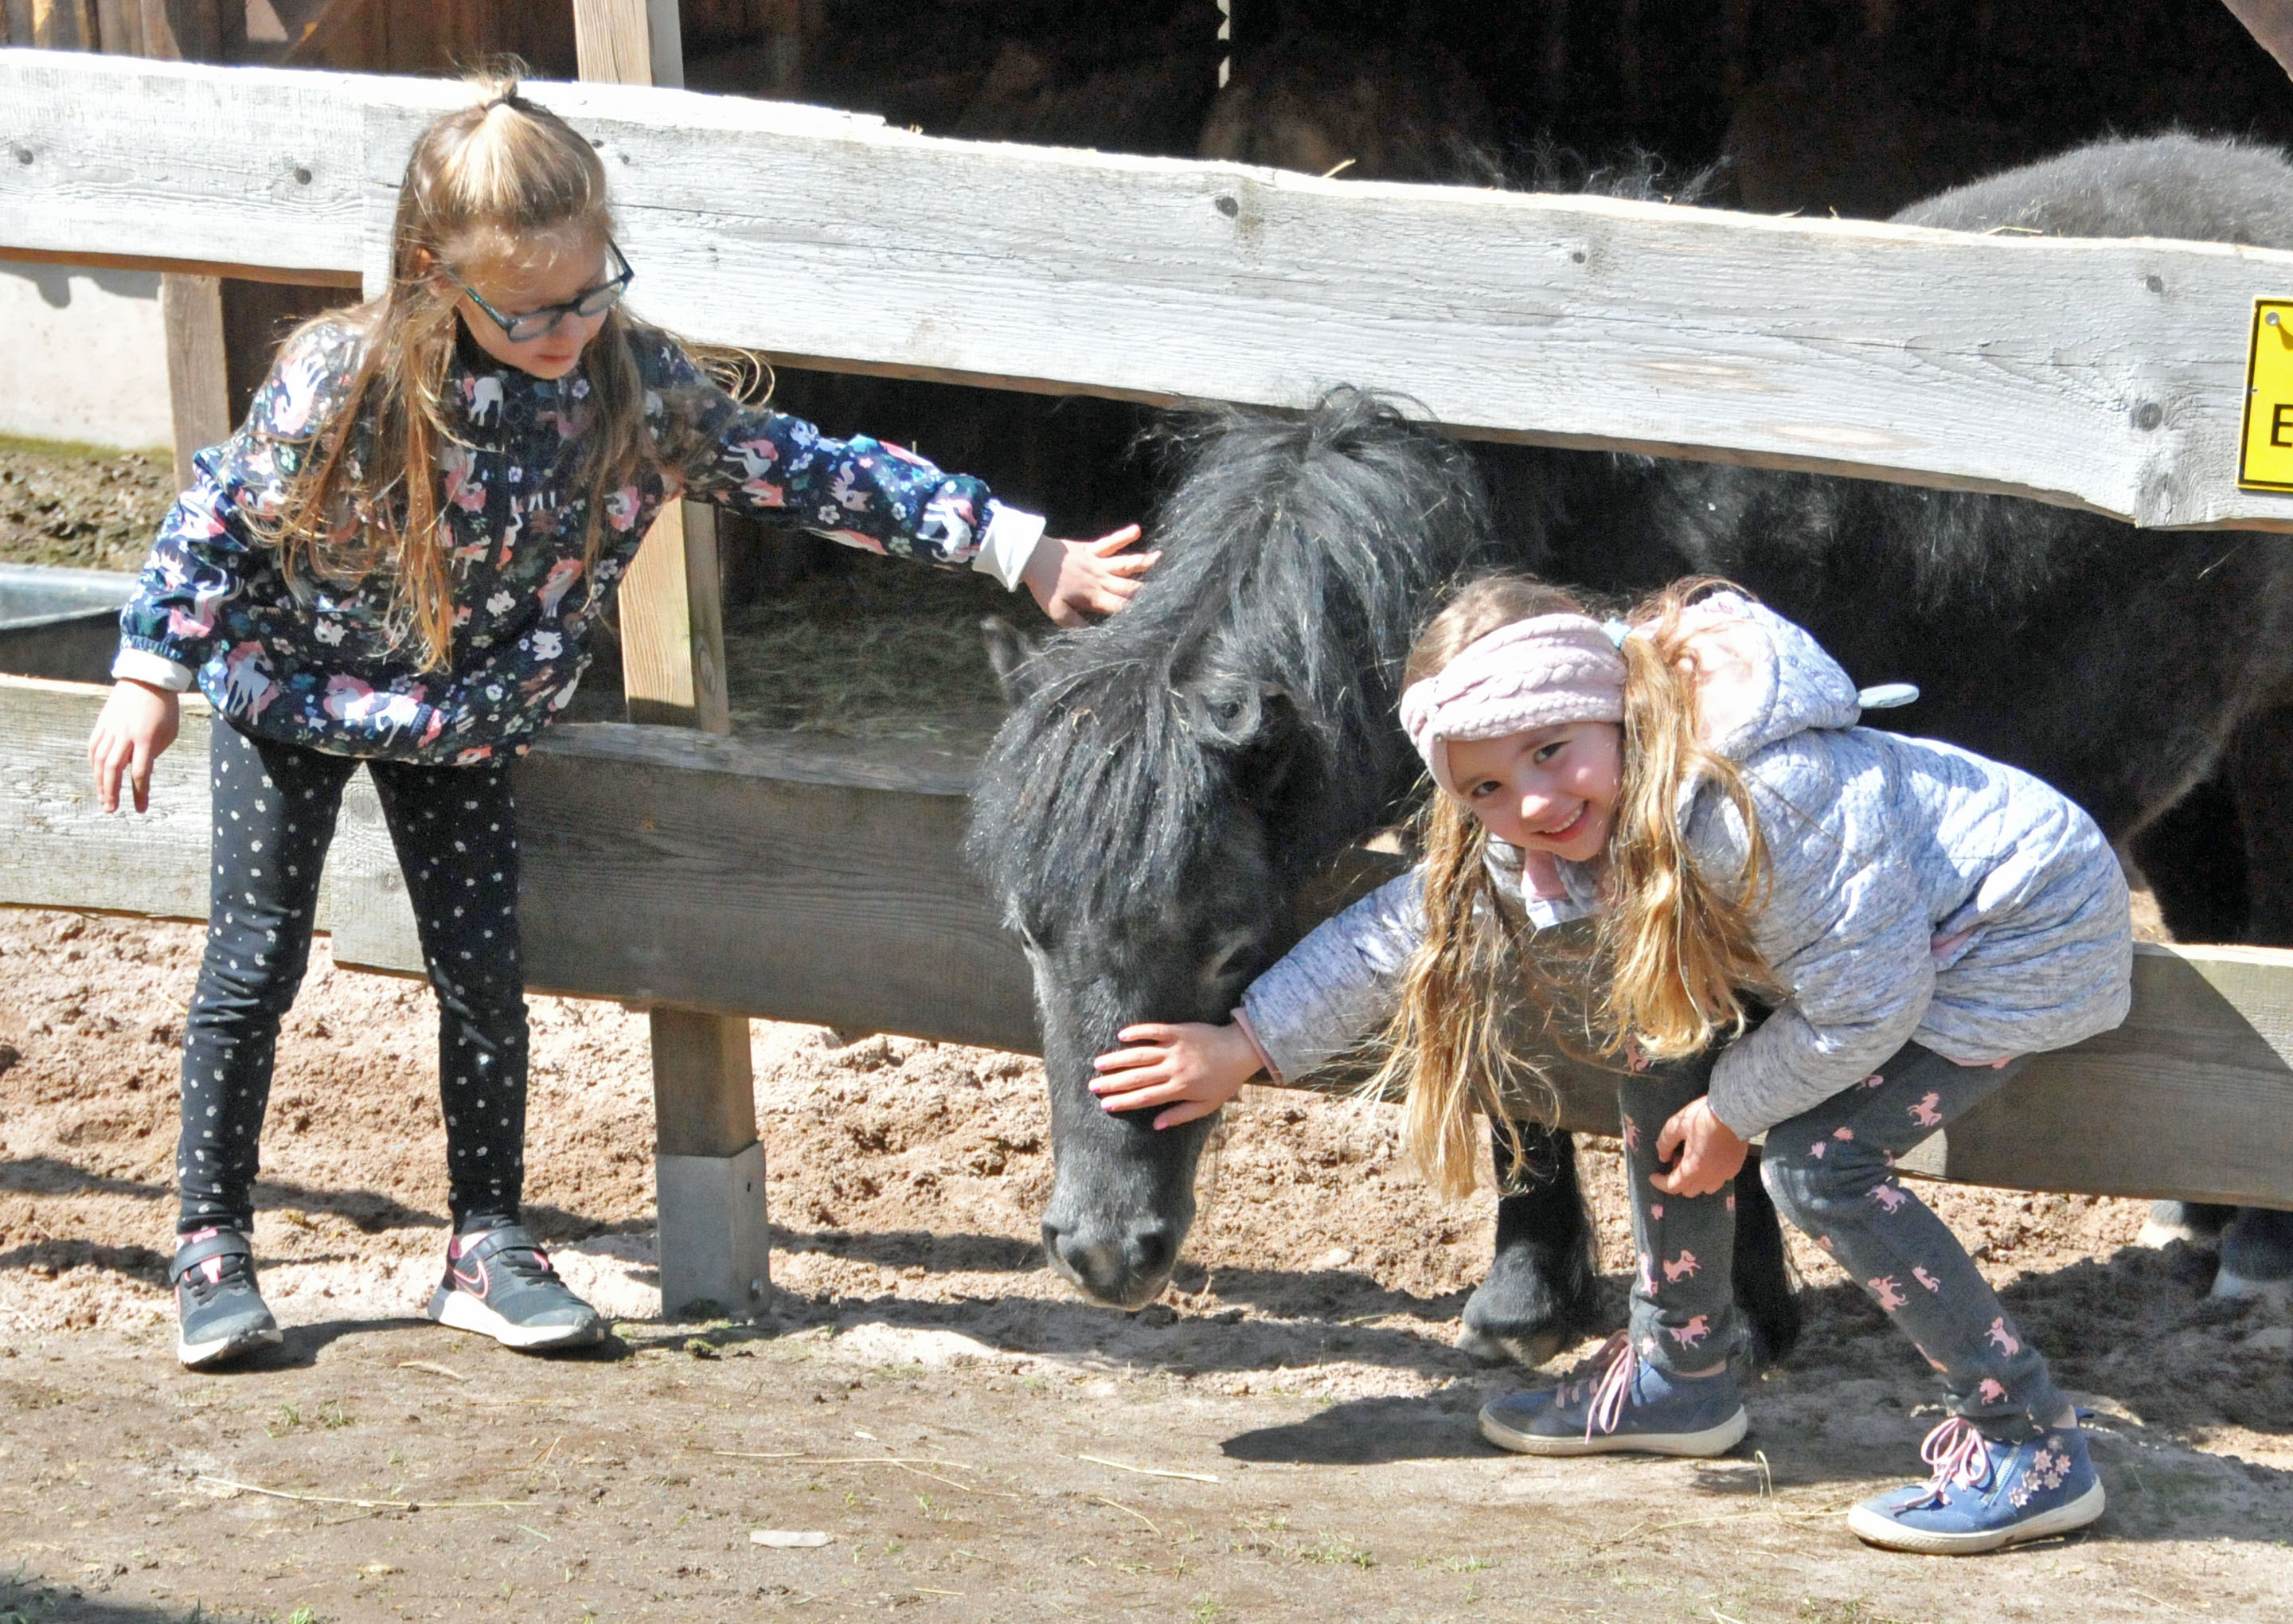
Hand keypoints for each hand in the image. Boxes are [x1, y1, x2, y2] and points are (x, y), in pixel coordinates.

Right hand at [87, 679, 179, 813]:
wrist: (147, 678)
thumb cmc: (165, 707)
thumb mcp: (169, 731)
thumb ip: (155, 752)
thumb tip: (138, 769)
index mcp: (146, 738)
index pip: (140, 773)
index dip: (140, 793)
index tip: (141, 809)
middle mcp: (125, 735)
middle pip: (113, 769)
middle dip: (112, 792)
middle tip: (112, 810)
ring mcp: (110, 728)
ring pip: (99, 760)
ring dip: (99, 782)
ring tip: (103, 799)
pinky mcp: (101, 723)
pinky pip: (94, 747)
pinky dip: (93, 764)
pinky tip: (97, 776)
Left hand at [1020, 524, 1157, 626]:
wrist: (1031, 558)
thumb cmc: (1045, 587)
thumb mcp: (1058, 613)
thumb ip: (1078, 626)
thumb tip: (1097, 638)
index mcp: (1094, 597)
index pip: (1121, 607)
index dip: (1139, 613)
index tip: (1157, 617)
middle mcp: (1100, 579)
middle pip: (1129, 587)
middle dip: (1149, 591)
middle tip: (1171, 590)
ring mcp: (1097, 562)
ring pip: (1125, 563)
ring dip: (1144, 562)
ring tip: (1162, 557)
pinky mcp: (1089, 549)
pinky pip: (1109, 542)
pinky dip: (1122, 536)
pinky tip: (1136, 529)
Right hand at [1090, 1020, 1260, 1129]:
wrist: (1240, 1050)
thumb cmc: (1224, 1080)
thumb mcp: (1206, 1105)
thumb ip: (1180, 1115)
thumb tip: (1155, 1125)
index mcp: (1179, 1088)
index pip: (1145, 1097)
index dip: (1124, 1101)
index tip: (1105, 1104)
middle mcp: (1173, 1069)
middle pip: (1137, 1077)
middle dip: (1113, 1082)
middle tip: (1092, 1085)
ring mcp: (1175, 1048)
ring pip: (1140, 1054)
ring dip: (1118, 1059)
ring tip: (1099, 1064)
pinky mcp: (1179, 1031)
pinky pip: (1155, 1031)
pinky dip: (1138, 1032)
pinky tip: (1122, 1036)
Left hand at [1650, 1097, 1748, 1198]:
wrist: (1734, 1111)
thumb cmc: (1703, 1117)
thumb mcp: (1677, 1125)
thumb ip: (1665, 1143)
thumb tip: (1663, 1157)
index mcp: (1694, 1169)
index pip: (1673, 1187)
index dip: (1660, 1183)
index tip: (1653, 1176)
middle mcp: (1710, 1177)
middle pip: (1689, 1190)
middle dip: (1678, 1179)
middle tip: (1676, 1159)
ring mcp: (1725, 1173)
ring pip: (1707, 1188)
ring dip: (1696, 1180)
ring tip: (1693, 1159)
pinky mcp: (1736, 1167)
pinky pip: (1720, 1179)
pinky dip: (1710, 1175)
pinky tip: (1708, 1158)